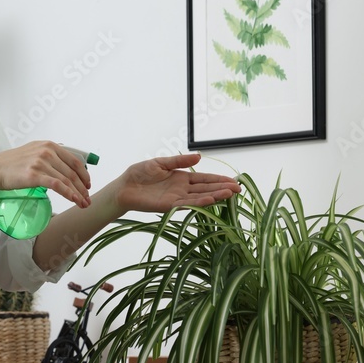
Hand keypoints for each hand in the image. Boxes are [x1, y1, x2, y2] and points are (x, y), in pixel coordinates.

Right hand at [0, 141, 91, 208]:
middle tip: (87, 199)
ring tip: (83, 204)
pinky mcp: (35, 175)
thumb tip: (64, 164)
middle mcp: (47, 152)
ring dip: (78, 194)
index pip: (75, 160)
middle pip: (72, 172)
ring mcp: (41, 163)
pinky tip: (74, 200)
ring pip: (67, 180)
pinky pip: (57, 185)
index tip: (87, 185)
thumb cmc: (13, 163)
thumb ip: (49, 153)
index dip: (84, 174)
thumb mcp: (33, 150)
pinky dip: (69, 194)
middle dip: (83, 188)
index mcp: (49, 145)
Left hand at [112, 153, 239, 213]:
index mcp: (181, 178)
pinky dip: (198, 202)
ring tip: (230, 194)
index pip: (204, 179)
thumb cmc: (140, 174)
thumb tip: (199, 157)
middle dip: (222, 189)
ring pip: (200, 197)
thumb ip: (179, 161)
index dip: (219, 180)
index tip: (234, 181)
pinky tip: (210, 199)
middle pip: (206, 189)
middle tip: (239, 189)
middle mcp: (182, 190)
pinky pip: (186, 204)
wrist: (124, 186)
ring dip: (215, 195)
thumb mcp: (161, 162)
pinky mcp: (168, 206)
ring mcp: (177, 198)